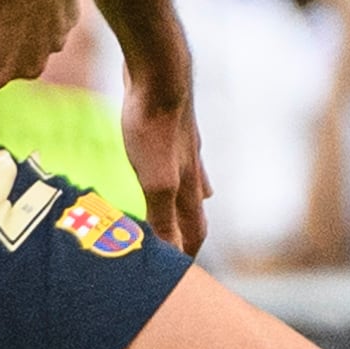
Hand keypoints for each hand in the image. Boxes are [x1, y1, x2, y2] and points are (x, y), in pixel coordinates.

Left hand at [123, 79, 210, 254]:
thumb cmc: (154, 125)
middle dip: (188, 232)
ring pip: (189, 182)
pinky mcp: (168, 127)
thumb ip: (162, 218)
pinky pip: (173, 157)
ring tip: (181, 208)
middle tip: (180, 247)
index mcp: (188, 187)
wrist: (160, 72)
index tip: (182, 277)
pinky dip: (171, 169)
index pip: (195, 232)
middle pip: (194, 210)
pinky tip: (164, 156)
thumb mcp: (154, 178)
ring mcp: (183, 147)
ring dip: (184, 202)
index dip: (187, 254)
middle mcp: (191, 169)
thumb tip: (170, 256)